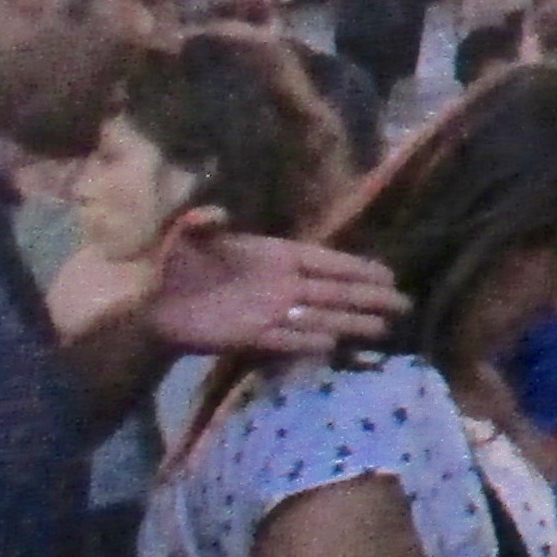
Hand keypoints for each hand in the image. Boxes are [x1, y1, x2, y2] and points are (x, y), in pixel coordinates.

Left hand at [141, 212, 400, 366]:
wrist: (153, 305)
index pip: (324, 261)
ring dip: (349, 323)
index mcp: (274, 255)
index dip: (357, 267)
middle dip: (368, 297)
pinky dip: (309, 341)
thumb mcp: (183, 236)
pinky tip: (334, 344)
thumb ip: (202, 223)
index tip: (388, 274)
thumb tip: (218, 212)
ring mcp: (270, 311)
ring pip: (318, 316)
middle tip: (403, 304)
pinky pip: (287, 339)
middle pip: (333, 291)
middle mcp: (281, 284)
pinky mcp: (253, 336)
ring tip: (383, 329)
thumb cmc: (173, 265)